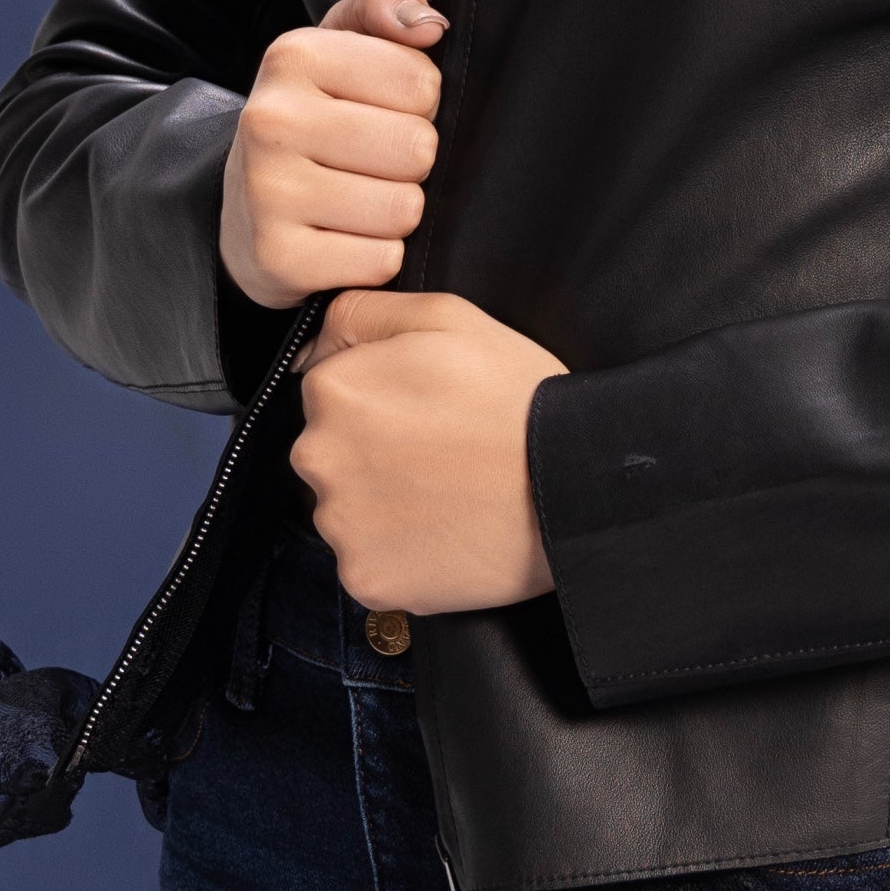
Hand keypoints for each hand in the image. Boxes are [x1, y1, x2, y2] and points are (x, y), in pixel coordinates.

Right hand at [218, 0, 443, 308]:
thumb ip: (387, 1)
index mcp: (293, 56)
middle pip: (417, 146)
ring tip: (356, 200)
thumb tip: (428, 26)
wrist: (245, 205)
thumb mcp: (343, 43)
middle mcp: (270, 119)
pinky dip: (375, 258)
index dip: (417, 103)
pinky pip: (381, 262)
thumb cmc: (315, 115)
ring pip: (404, 208)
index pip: (422, 81)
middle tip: (368, 162)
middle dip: (408, 160)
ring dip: (394, 213)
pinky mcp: (277, 258)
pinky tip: (342, 241)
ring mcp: (267, 192)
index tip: (378, 110)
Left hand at [296, 290, 561, 619]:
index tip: (427, 412)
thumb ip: (365, 311)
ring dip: (384, 507)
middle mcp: (317, 457)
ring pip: (347, 512)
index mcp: (332, 390)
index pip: (331, 392)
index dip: (382, 399)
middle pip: (333, 454)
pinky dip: (400, 556)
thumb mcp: (446, 316)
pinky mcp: (364, 578)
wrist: (572, 487)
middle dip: (375, 454)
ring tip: (449, 497)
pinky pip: (368, 564)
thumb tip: (318, 340)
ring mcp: (339, 524)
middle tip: (442, 457)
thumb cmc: (517, 397)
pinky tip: (445, 535)